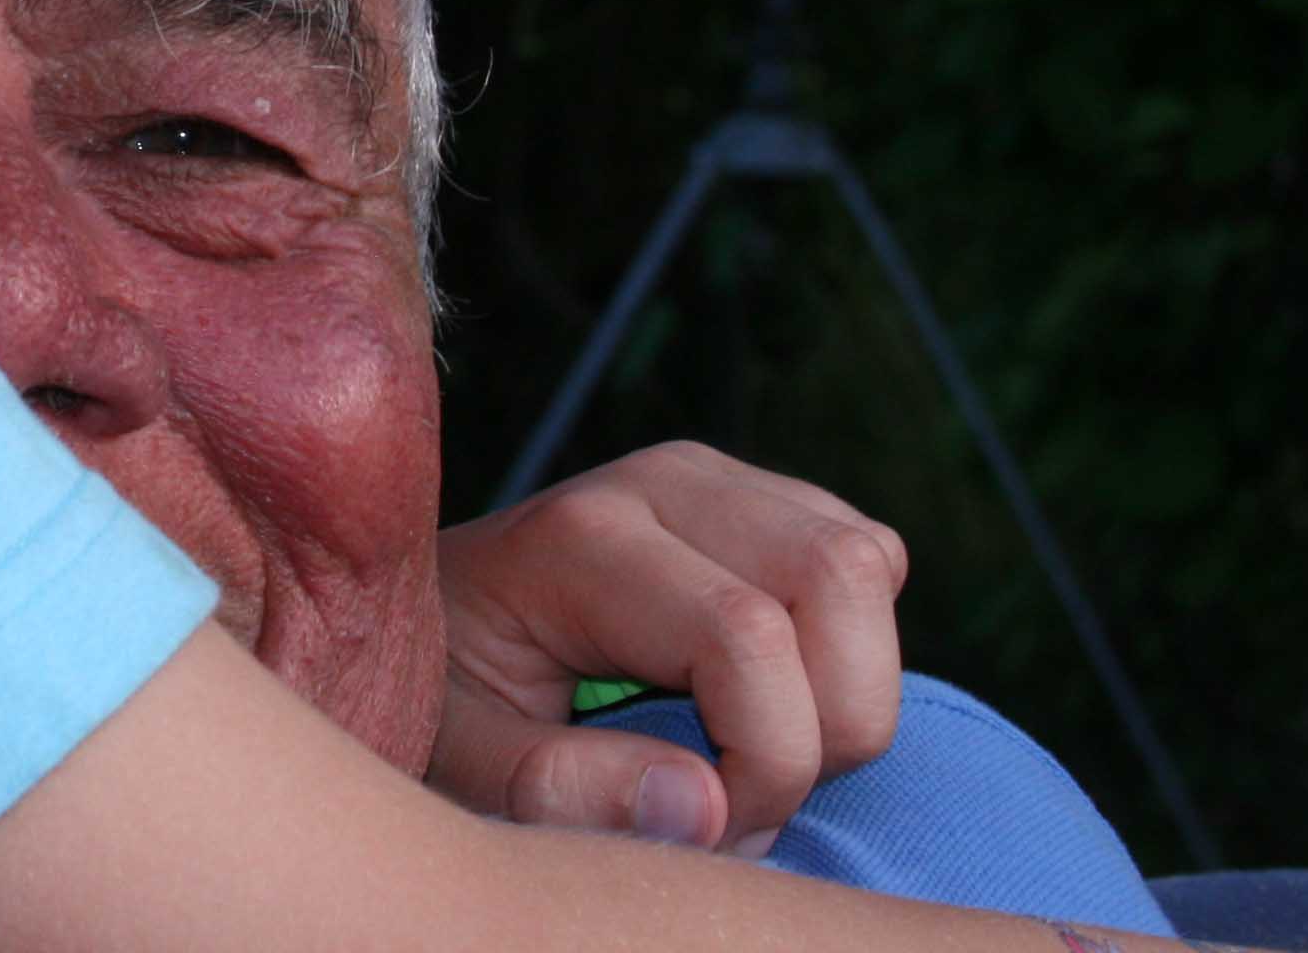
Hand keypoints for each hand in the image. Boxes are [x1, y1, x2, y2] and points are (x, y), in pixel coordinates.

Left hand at [426, 441, 906, 855]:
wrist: (439, 622)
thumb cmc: (447, 694)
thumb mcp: (461, 758)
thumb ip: (557, 787)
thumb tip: (706, 804)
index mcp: (580, 537)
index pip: (746, 634)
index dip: (767, 760)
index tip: (716, 827)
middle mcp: (662, 482)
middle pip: (838, 576)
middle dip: (828, 723)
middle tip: (744, 798)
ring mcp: (719, 479)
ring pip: (868, 565)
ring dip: (845, 690)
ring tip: (752, 752)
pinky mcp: (764, 498)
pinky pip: (868, 562)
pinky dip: (850, 652)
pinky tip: (768, 698)